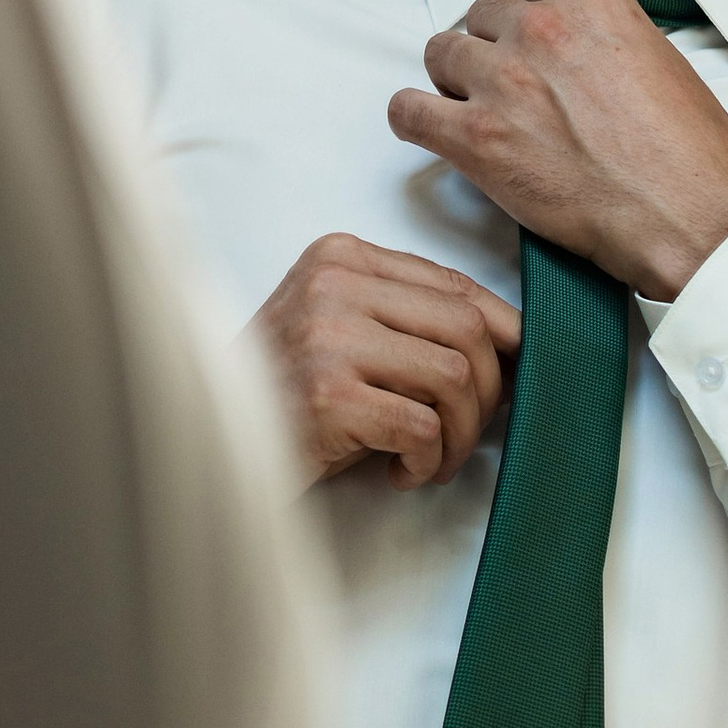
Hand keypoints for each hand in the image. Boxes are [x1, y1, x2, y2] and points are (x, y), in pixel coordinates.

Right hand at [250, 232, 521, 490]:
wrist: (212, 442)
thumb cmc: (289, 392)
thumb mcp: (343, 330)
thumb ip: (409, 319)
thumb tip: (513, 345)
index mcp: (341, 254)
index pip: (454, 284)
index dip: (503, 333)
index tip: (515, 373)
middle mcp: (335, 283)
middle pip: (466, 327)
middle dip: (488, 391)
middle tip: (467, 433)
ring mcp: (329, 336)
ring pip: (454, 377)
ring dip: (461, 434)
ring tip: (433, 459)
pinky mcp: (330, 395)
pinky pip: (422, 427)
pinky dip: (427, 461)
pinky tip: (400, 472)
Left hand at [387, 0, 727, 300]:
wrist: (687, 213)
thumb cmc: (687, 152)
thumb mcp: (658, 56)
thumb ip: (605, 36)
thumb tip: (582, 49)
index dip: (528, 25)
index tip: (534, 51)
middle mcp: (538, 28)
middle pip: (482, 18)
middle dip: (493, 51)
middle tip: (512, 90)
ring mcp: (502, 80)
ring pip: (441, 54)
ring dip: (456, 81)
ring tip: (479, 112)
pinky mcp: (476, 136)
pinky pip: (408, 111)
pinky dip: (414, 119)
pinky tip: (430, 128)